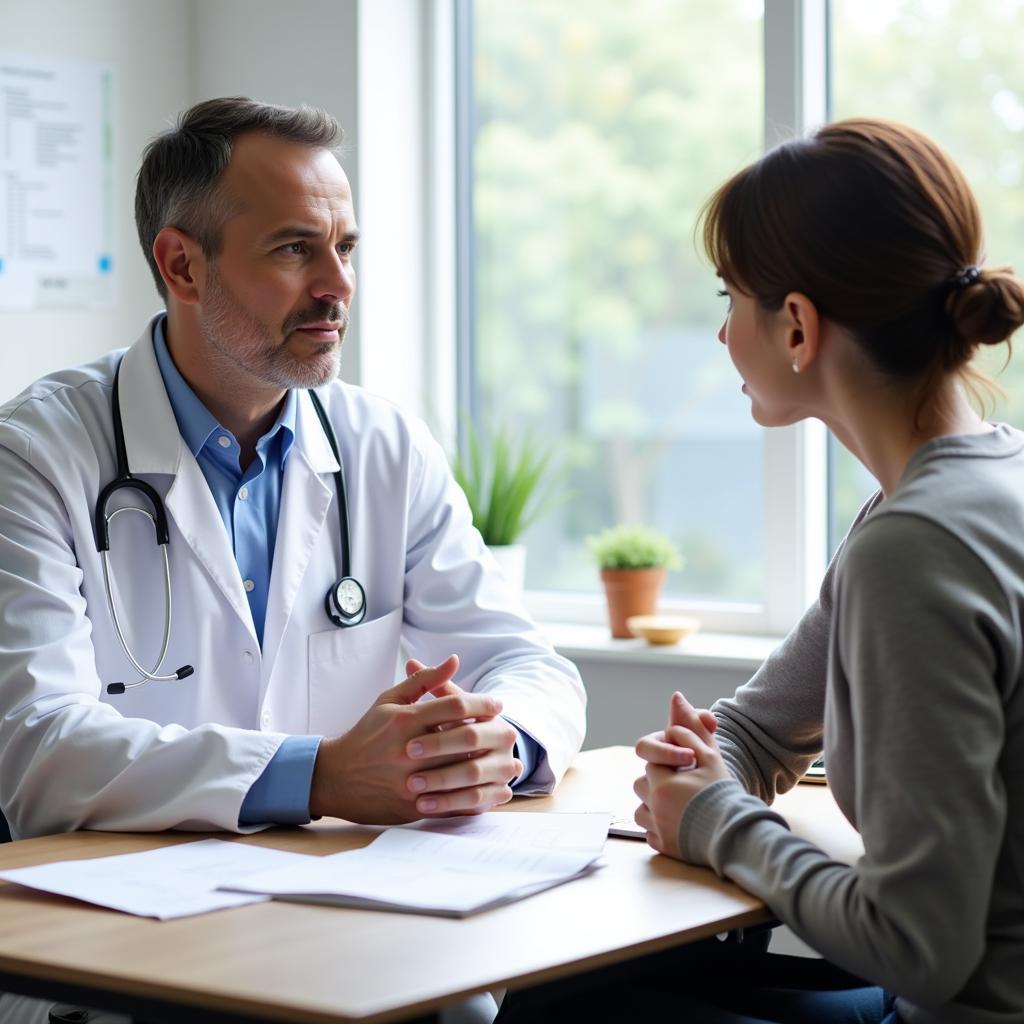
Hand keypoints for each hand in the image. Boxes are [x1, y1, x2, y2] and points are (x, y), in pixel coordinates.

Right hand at [310, 655, 514, 823]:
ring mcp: (409, 782)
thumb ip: (424, 680)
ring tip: (502, 756)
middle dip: (490, 733)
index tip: (497, 704)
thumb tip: (455, 660)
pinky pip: (452, 804)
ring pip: (461, 773)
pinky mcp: (411, 807)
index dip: (481, 703)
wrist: (335, 776)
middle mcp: (407, 751)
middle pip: (462, 740)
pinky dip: (475, 796)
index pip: (454, 706)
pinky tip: (490, 786)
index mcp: (403, 721)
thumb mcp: (390, 700)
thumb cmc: (367, 733)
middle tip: (507, 729)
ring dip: (487, 765)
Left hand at [632, 692, 728, 858]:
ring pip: (641, 808)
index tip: (687, 767)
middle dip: (658, 780)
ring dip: (654, 803)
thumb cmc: (723, 792)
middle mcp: (653, 807)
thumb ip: (691, 726)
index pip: (651, 761)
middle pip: (642, 784)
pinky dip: (660, 826)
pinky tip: (681, 821)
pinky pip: (649, 832)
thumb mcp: (710, 755)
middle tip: (684, 784)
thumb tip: (676, 697)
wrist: (738, 835)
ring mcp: (656, 829)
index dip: (670, 760)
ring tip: (681, 803)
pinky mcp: (662, 847)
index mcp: (660, 783)